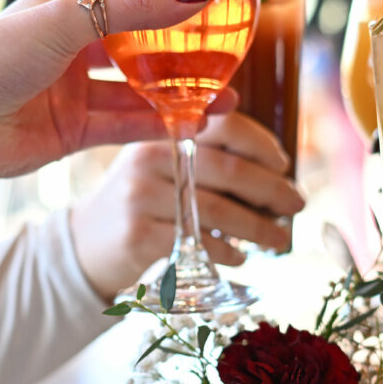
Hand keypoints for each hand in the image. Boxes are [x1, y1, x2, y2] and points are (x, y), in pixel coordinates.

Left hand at [0, 0, 231, 195]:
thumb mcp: (64, 22)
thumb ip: (133, 13)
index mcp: (64, 7)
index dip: (169, 1)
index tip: (214, 5)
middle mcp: (71, 48)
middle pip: (142, 48)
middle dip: (185, 55)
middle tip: (230, 57)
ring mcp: (75, 92)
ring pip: (141, 91)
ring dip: (181, 94)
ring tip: (227, 99)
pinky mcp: (75, 132)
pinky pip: (128, 125)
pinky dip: (161, 124)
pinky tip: (196, 122)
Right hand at [71, 113, 305, 298]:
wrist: (85, 244)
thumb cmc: (144, 203)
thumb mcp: (166, 168)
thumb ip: (209, 160)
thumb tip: (278, 175)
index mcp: (164, 133)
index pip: (224, 127)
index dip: (262, 144)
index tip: (284, 165)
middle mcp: (150, 158)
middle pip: (228, 171)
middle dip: (272, 190)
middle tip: (297, 205)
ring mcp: (141, 197)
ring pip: (217, 211)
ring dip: (258, 227)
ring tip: (280, 238)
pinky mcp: (138, 236)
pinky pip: (197, 244)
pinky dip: (227, 252)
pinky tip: (241, 256)